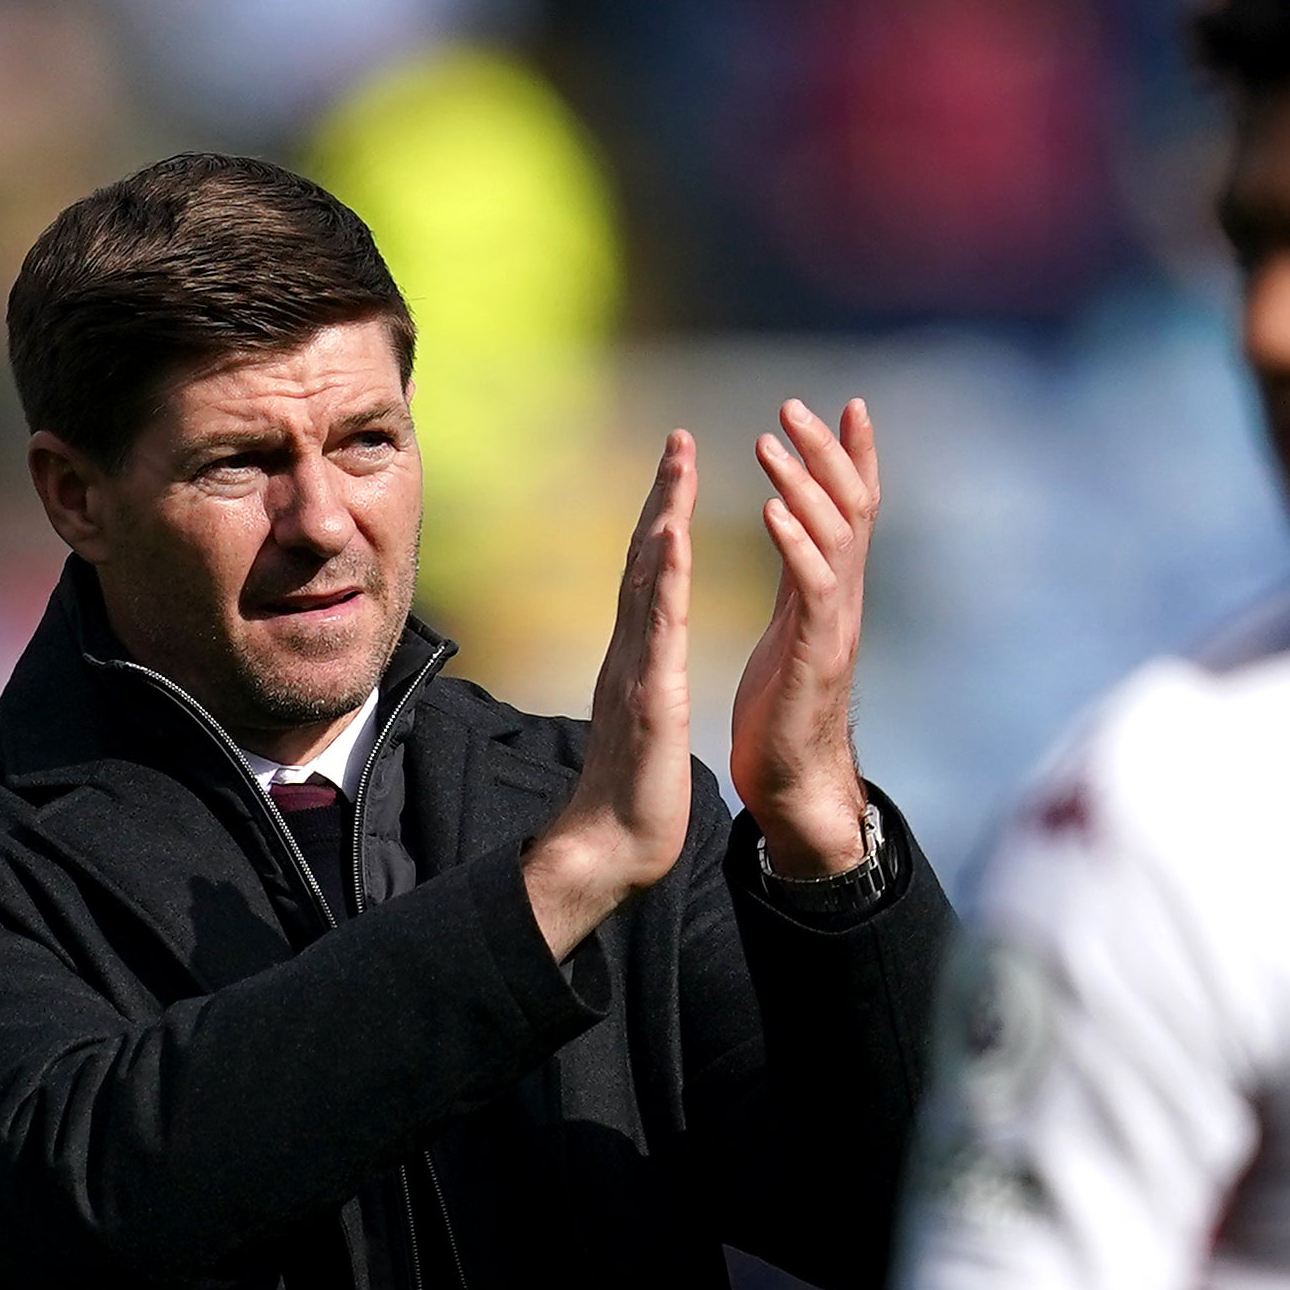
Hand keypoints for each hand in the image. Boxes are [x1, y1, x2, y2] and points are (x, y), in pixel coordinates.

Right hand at [523, 433, 696, 956]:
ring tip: (678, 467)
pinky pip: (659, 630)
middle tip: (679, 440)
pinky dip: (665, 582)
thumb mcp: (645, 723)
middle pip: (644, 560)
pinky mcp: (651, 698)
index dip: (664, 519)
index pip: (652, 576)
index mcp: (638, 658)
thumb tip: (645, 664)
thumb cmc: (631, 797)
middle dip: (662, 497)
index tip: (679, 471)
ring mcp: (637, 670)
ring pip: (648, 582)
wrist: (610, 848)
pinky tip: (674, 542)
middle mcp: (630, 652)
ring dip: (663, 519)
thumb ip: (643, 684)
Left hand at [728, 397, 879, 876]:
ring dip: (803, 485)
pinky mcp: (814, 657)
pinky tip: (771, 510)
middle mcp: (843, 602)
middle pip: (850, 510)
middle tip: (795, 405)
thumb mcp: (793, 634)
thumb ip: (801, 585)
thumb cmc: (784, 717)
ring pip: (832, 538)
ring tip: (772, 441)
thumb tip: (802, 542)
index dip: (853, 457)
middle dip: (827, 452)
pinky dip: (795, 545)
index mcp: (831, 594)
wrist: (793, 789)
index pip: (851, 511)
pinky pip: (811, 590)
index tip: (848, 405)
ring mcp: (833, 628)